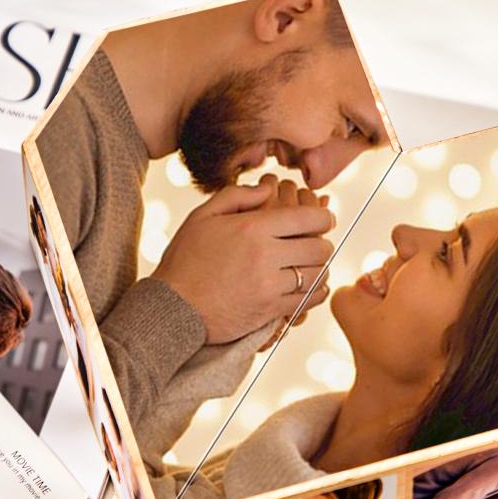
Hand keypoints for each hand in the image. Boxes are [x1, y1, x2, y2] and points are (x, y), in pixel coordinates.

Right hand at [153, 181, 333, 344]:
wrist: (173, 307)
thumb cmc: (186, 258)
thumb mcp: (203, 216)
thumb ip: (238, 195)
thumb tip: (269, 187)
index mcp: (253, 228)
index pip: (309, 218)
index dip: (324, 216)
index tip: (324, 219)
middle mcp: (266, 256)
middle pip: (320, 247)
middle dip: (322, 242)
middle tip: (314, 243)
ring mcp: (269, 286)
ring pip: (317, 274)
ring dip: (319, 268)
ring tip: (311, 265)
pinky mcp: (270, 311)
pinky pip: (308, 300)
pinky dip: (315, 292)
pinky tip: (310, 287)